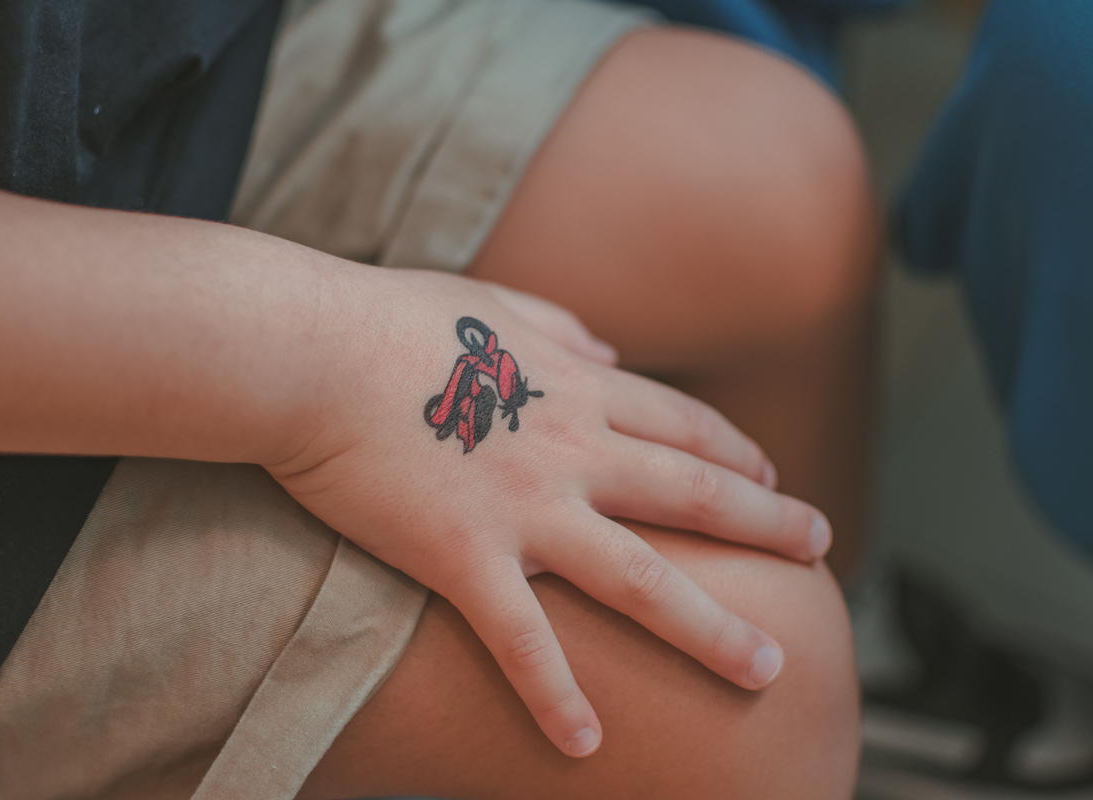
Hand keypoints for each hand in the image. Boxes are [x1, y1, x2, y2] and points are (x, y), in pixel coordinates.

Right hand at [266, 266, 830, 757]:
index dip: (733, 450)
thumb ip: (559, 327)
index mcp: (575, 389)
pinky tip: (587, 745)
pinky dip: (556, 695)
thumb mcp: (491, 304)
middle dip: (767, 521)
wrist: (310, 350)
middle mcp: (571, 450)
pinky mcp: (462, 556)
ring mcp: (524, 508)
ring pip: (641, 578)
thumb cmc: (388, 319)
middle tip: (824, 547)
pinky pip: (521, 641)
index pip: (679, 423)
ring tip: (770, 667)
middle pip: (691, 494)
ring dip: (711, 627)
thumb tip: (605, 347)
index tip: (771, 473)